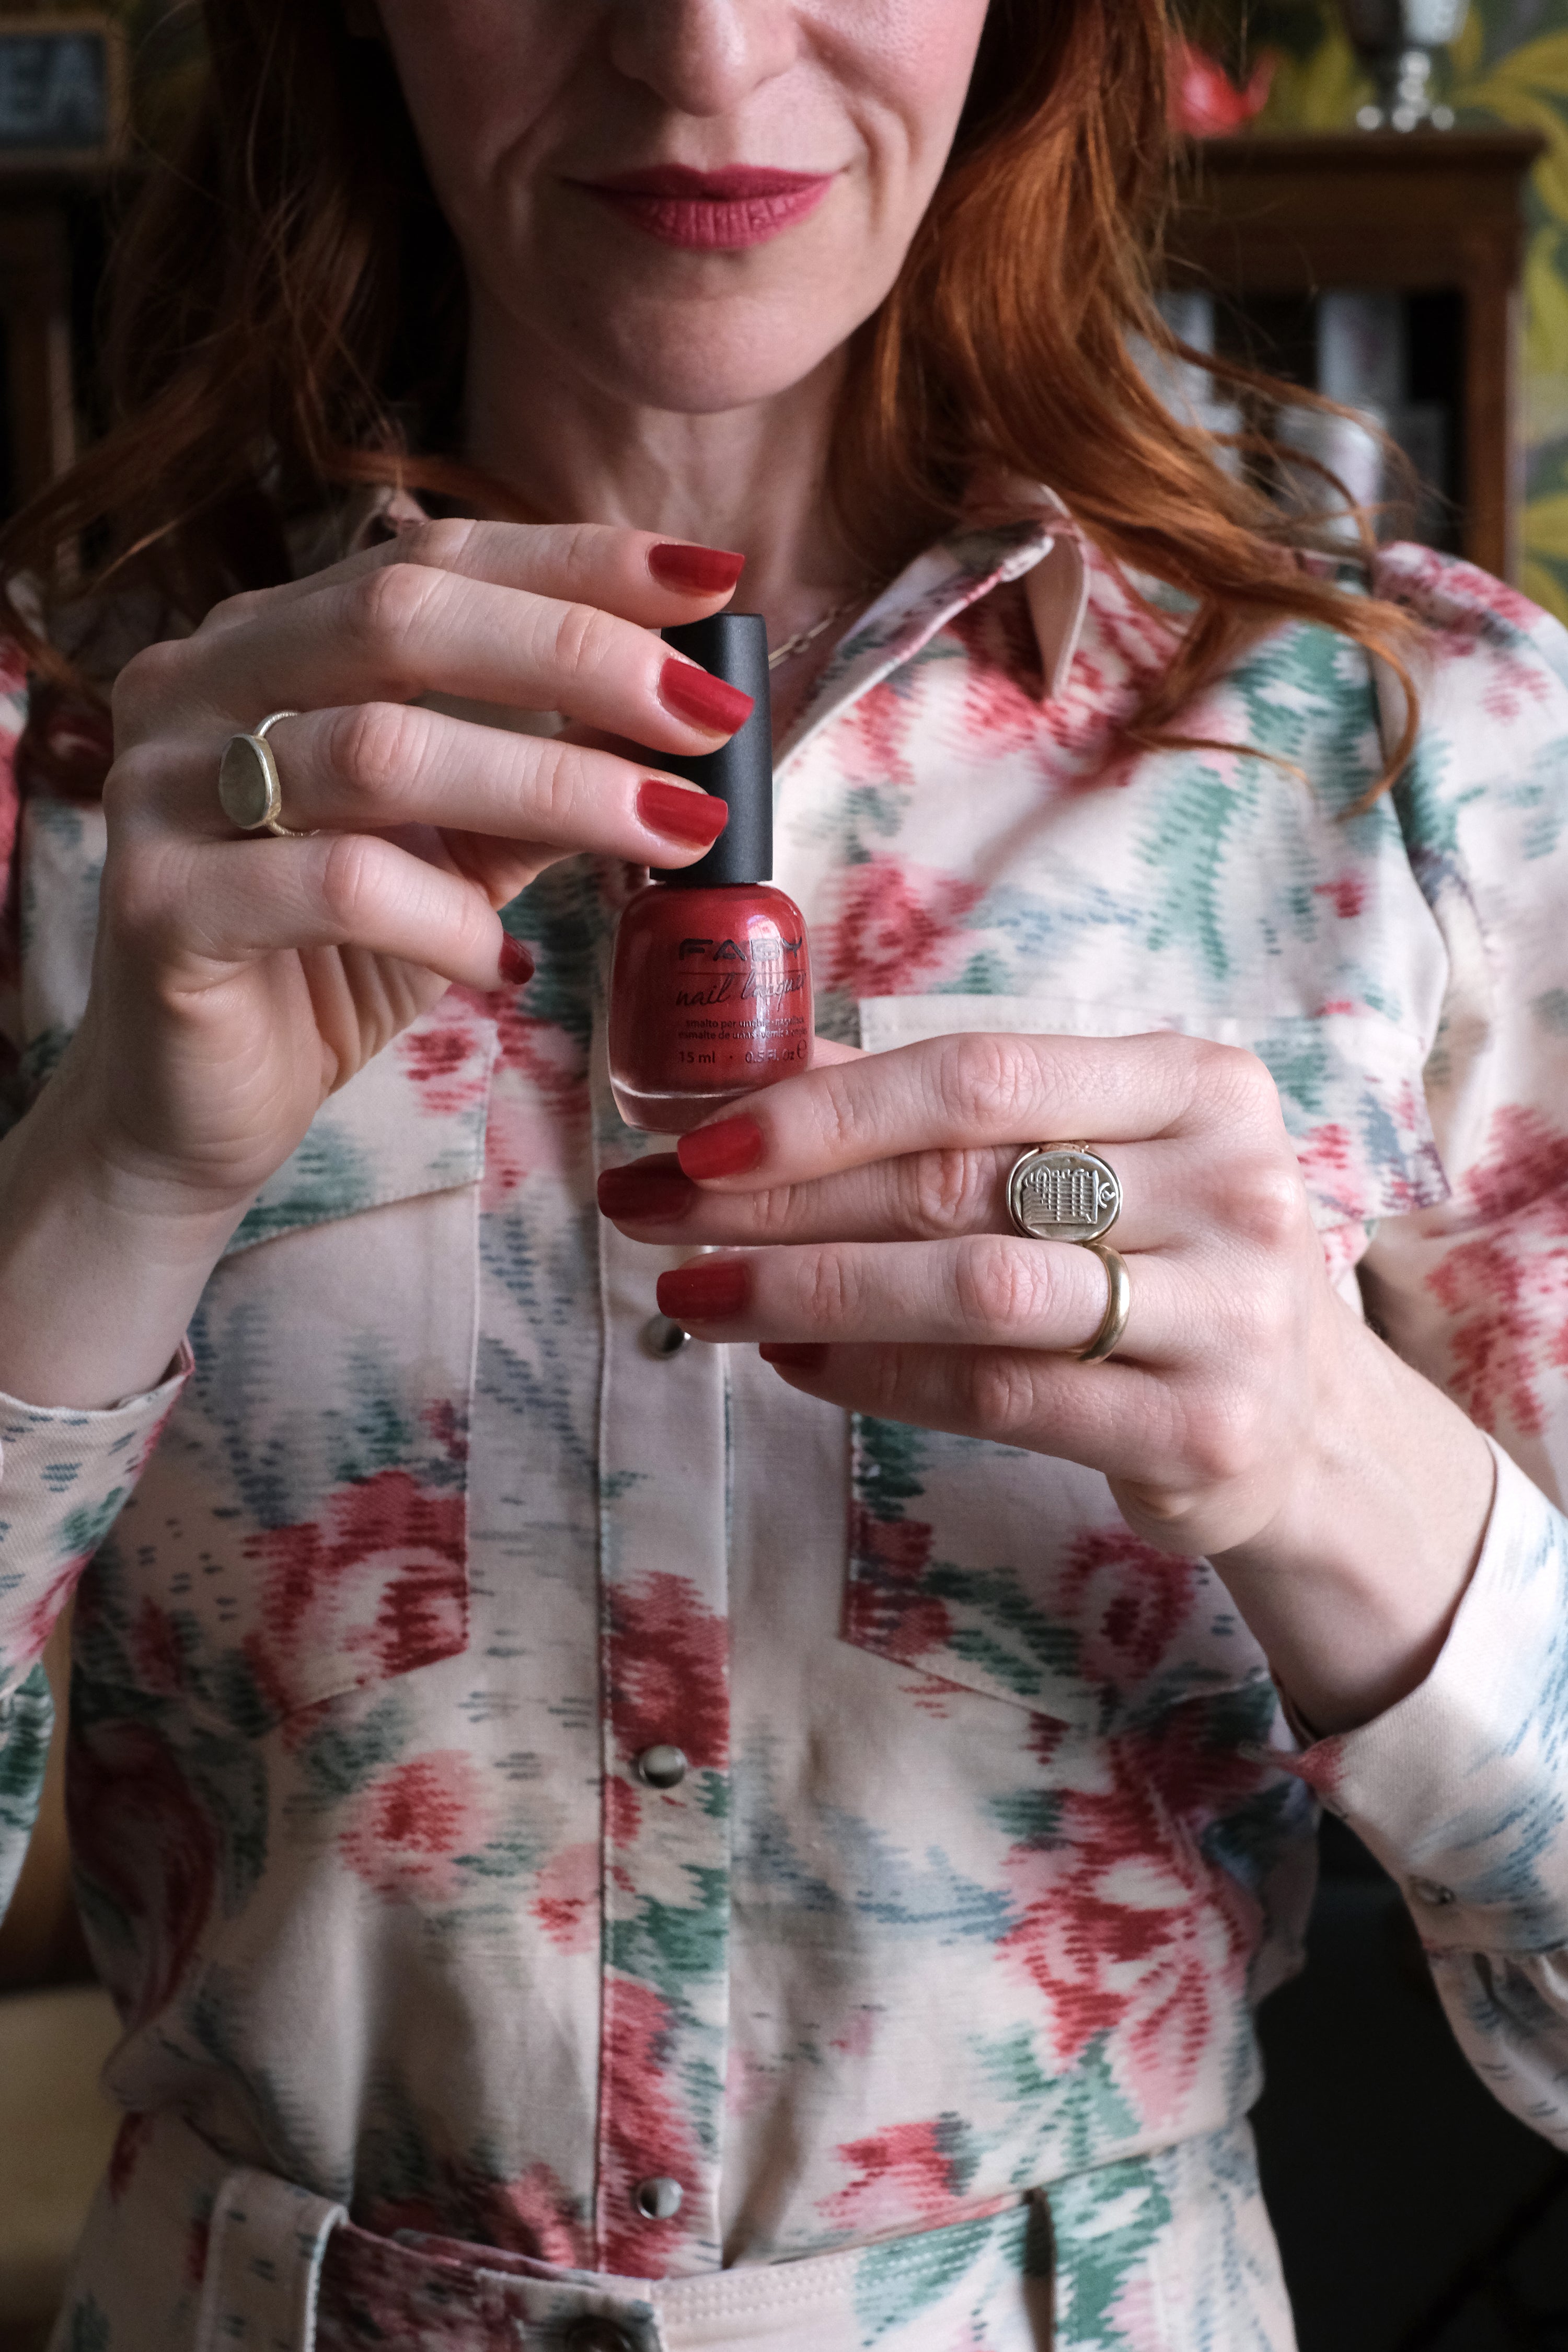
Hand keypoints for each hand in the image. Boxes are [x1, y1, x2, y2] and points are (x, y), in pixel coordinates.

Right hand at [71, 520, 751, 1216]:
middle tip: (707, 713)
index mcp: (267, 641)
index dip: (576, 562)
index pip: (432, 556)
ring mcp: (162, 791)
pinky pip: (334, 888)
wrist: (193, 1108)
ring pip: (378, 752)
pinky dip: (446, 920)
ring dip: (552, 786)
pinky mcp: (159, 909)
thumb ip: (541, 778)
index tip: (713, 582)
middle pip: (401, 618)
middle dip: (577, 654)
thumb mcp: (457, 851)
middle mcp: (197, 685)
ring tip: (673, 831)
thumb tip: (684, 721)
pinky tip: (508, 962)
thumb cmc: (330, 961)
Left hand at [599, 1029, 1494, 1730]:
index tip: (693, 1133)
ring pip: (971, 1295)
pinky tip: (792, 1359)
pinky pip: (998, 1400)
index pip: (981, 1075)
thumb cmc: (1163, 1254)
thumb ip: (939, 1111)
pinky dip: (876, 1379)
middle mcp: (1229, 1185)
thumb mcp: (1088, 1153)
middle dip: (777, 1199)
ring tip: (696, 1291)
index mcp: (1198, 1081)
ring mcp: (1228, 1315)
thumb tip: (748, 1072)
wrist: (1305, 1419)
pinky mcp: (1201, 1433)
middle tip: (650, 1210)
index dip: (825, 1105)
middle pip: (958, 1183)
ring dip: (806, 1292)